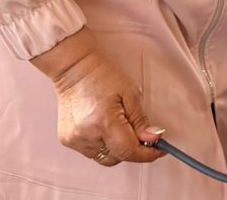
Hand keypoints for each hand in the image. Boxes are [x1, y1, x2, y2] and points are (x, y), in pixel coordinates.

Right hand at [33, 30, 164, 166]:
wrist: (74, 69)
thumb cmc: (103, 76)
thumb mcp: (130, 94)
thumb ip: (141, 121)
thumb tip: (153, 139)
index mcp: (104, 122)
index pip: (129, 151)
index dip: (147, 154)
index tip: (159, 150)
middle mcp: (87, 135)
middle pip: (117, 157)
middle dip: (131, 149)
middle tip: (139, 134)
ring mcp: (75, 139)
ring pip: (104, 157)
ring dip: (116, 148)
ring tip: (117, 125)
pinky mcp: (67, 140)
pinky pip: (92, 152)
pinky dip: (102, 144)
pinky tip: (102, 126)